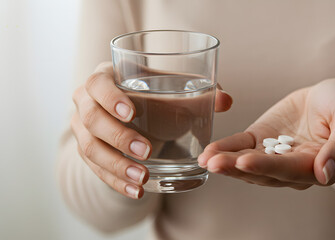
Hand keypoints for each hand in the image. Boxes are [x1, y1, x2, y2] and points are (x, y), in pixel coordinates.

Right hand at [71, 62, 232, 198]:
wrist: (134, 115)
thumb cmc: (154, 97)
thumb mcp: (172, 91)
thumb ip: (199, 94)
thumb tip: (226, 101)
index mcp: (105, 77)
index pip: (98, 84)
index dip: (111, 98)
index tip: (132, 113)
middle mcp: (87, 101)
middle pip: (91, 118)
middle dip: (118, 137)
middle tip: (147, 151)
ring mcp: (83, 128)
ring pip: (90, 148)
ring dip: (117, 165)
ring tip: (143, 178)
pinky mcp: (88, 151)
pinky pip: (96, 169)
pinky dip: (116, 182)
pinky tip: (136, 191)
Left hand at [198, 78, 334, 188]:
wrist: (333, 96)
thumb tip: (325, 175)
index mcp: (318, 167)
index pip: (289, 170)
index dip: (267, 167)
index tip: (245, 162)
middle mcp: (293, 168)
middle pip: (263, 172)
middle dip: (237, 168)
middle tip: (214, 163)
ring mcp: (275, 155)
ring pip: (248, 163)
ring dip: (227, 161)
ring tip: (207, 158)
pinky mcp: (261, 140)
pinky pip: (242, 146)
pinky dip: (226, 148)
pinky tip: (209, 150)